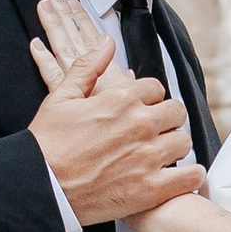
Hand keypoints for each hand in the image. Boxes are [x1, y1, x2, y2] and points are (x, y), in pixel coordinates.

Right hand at [27, 0, 202, 226]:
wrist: (40, 187)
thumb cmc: (47, 144)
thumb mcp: (61, 97)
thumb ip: (88, 67)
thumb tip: (107, 43)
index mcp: (121, 99)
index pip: (156, 88)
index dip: (148, 98)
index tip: (140, 109)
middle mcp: (140, 125)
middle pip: (175, 111)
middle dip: (165, 118)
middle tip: (153, 130)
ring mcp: (148, 157)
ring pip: (184, 141)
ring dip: (174, 145)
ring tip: (161, 154)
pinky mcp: (151, 188)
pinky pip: (191, 176)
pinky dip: (190, 176)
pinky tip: (179, 175)